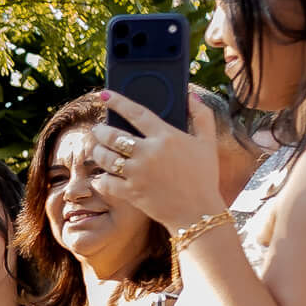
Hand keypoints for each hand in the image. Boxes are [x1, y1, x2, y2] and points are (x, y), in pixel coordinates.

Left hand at [93, 89, 227, 230]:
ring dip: (97, 152)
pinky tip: (103, 175)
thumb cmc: (203, 175)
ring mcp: (137, 173)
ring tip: (98, 150)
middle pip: (112, 135)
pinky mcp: (130, 191)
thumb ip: (202, 115)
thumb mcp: (208, 142)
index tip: (103, 94)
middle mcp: (149, 152)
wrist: (197, 211)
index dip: (117, 101)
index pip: (136, 112)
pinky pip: (105, 181)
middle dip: (100, 131)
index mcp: (167, 136)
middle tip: (97, 130)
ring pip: (104, 157)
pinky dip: (101, 178)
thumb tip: (189, 95)